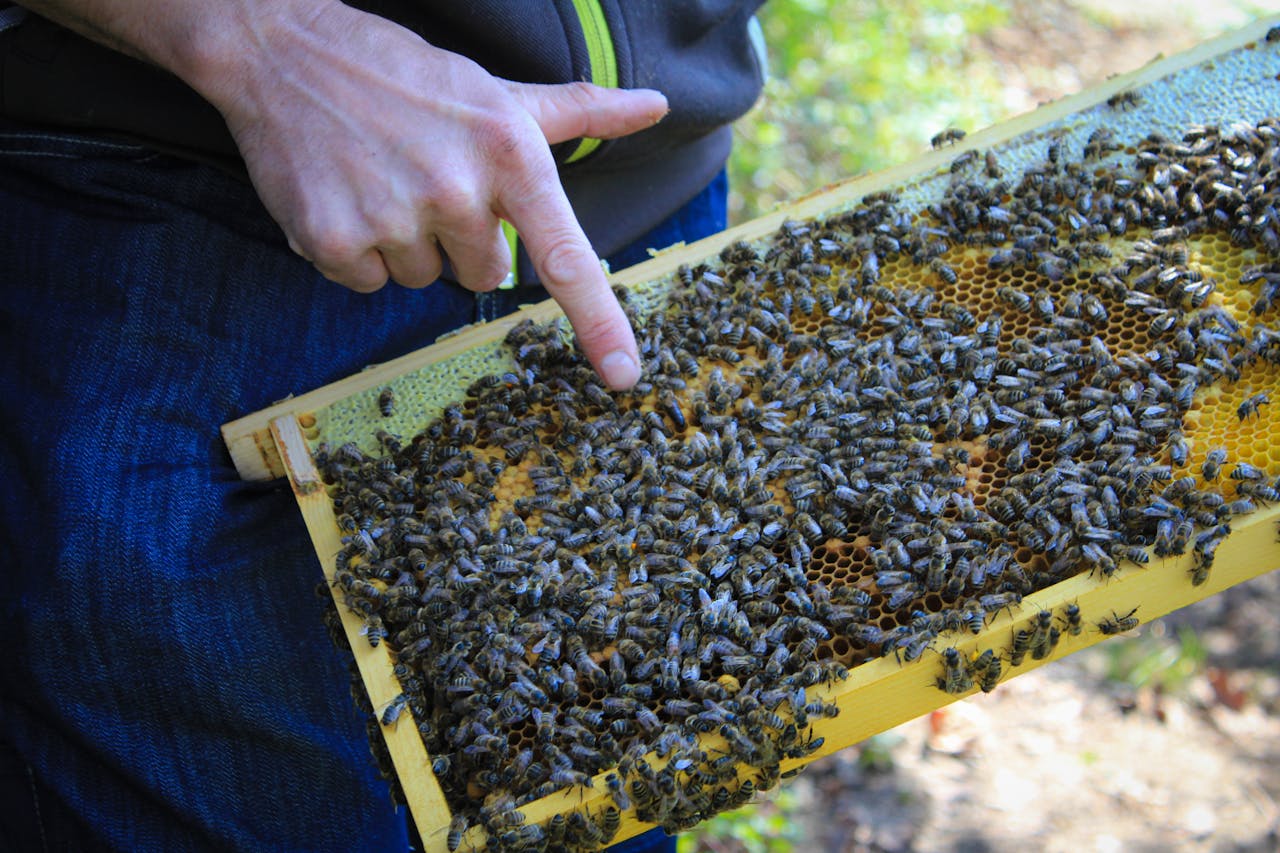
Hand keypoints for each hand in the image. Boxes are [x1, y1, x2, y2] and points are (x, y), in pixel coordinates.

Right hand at [207, 2, 661, 388]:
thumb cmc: (409, 75)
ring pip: (424, 280)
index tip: (625, 375)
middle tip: (426, 177)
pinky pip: (367, 284)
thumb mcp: (499, 91)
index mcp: (509, 154)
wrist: (285, 50)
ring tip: (380, 178)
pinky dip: (355, 252)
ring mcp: (393, 216)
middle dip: (460, 239)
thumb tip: (656, 107)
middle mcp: (457, 190)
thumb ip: (581, 110)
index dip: (600, 322)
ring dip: (406, 244)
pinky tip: (344, 194)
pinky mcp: (332, 238)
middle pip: (485, 275)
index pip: (565, 255)